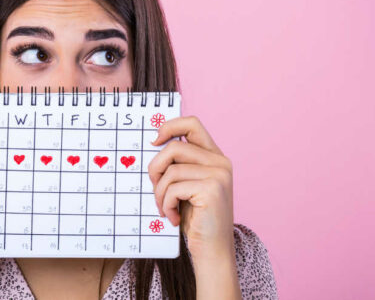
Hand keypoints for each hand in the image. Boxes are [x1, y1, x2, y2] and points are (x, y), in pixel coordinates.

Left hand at [148, 115, 234, 255]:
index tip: (154, 141)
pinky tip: (173, 217)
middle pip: (174, 147)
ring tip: (165, 208)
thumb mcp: (186, 185)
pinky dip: (166, 204)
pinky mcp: (212, 190)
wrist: (213, 250)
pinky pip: (173, 188)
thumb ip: (179, 164)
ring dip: (159, 193)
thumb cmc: (195, 219)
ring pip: (170, 170)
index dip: (169, 126)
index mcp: (215, 157)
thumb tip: (155, 143)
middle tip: (155, 189)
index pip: (192, 123)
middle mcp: (220, 162)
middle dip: (156, 169)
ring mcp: (218, 175)